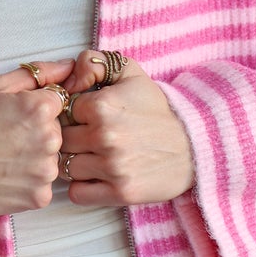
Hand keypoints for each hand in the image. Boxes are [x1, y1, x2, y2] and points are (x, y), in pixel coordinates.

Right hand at [0, 60, 72, 216]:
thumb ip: (38, 73)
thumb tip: (68, 66)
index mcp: (41, 108)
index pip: (58, 104)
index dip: (36, 109)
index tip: (16, 118)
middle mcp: (50, 139)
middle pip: (56, 132)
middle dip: (38, 134)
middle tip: (6, 139)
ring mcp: (46, 170)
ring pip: (50, 160)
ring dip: (35, 159)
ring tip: (5, 159)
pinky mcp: (40, 196)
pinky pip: (43, 186)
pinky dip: (29, 183)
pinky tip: (7, 177)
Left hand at [58, 52, 195, 207]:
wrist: (194, 144)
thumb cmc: (157, 109)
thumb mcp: (130, 72)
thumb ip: (93, 63)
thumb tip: (67, 81)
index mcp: (102, 106)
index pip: (62, 111)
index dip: (72, 113)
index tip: (87, 116)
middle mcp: (104, 137)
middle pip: (61, 140)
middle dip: (72, 137)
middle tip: (90, 136)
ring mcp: (112, 167)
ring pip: (66, 167)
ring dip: (76, 162)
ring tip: (96, 156)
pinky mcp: (119, 192)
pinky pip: (77, 193)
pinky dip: (82, 187)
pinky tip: (97, 175)